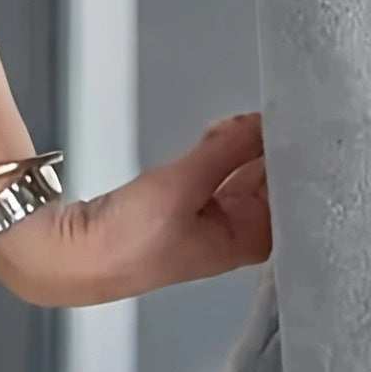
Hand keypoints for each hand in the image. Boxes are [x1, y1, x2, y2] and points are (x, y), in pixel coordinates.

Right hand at [0, 111, 270, 306]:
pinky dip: (221, 154)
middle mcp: (239, 235)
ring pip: (245, 175)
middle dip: (268, 150)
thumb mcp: (184, 185)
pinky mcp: (190, 207)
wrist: (70, 255)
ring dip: (243, 148)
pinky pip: (220, 174)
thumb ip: (227, 149)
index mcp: (250, 243)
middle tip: (267, 117)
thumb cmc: (130, 240)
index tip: (300, 128)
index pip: (293, 199)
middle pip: (272, 185)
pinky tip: (218, 135)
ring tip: (236, 125)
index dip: (297, 163)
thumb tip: (262, 121)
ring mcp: (215, 221)